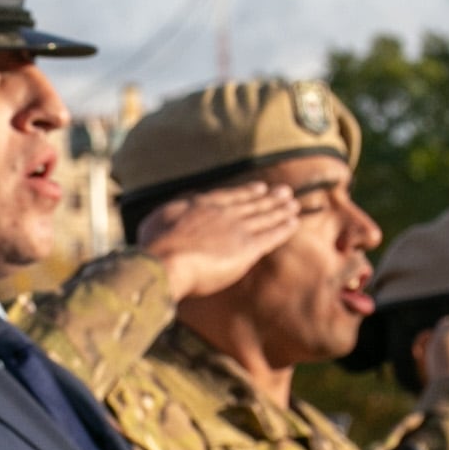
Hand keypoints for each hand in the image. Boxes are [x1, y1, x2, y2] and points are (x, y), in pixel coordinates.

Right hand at [137, 182, 299, 301]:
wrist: (166, 261)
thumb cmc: (154, 245)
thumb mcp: (156, 220)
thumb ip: (171, 215)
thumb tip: (172, 215)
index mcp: (202, 205)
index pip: (230, 197)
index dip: (248, 192)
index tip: (261, 188)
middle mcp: (223, 214)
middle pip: (252, 204)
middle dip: (270, 198)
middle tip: (286, 192)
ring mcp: (237, 230)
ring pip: (265, 217)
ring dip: (281, 210)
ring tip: (294, 205)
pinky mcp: (247, 249)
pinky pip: (271, 237)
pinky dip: (283, 229)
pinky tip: (294, 223)